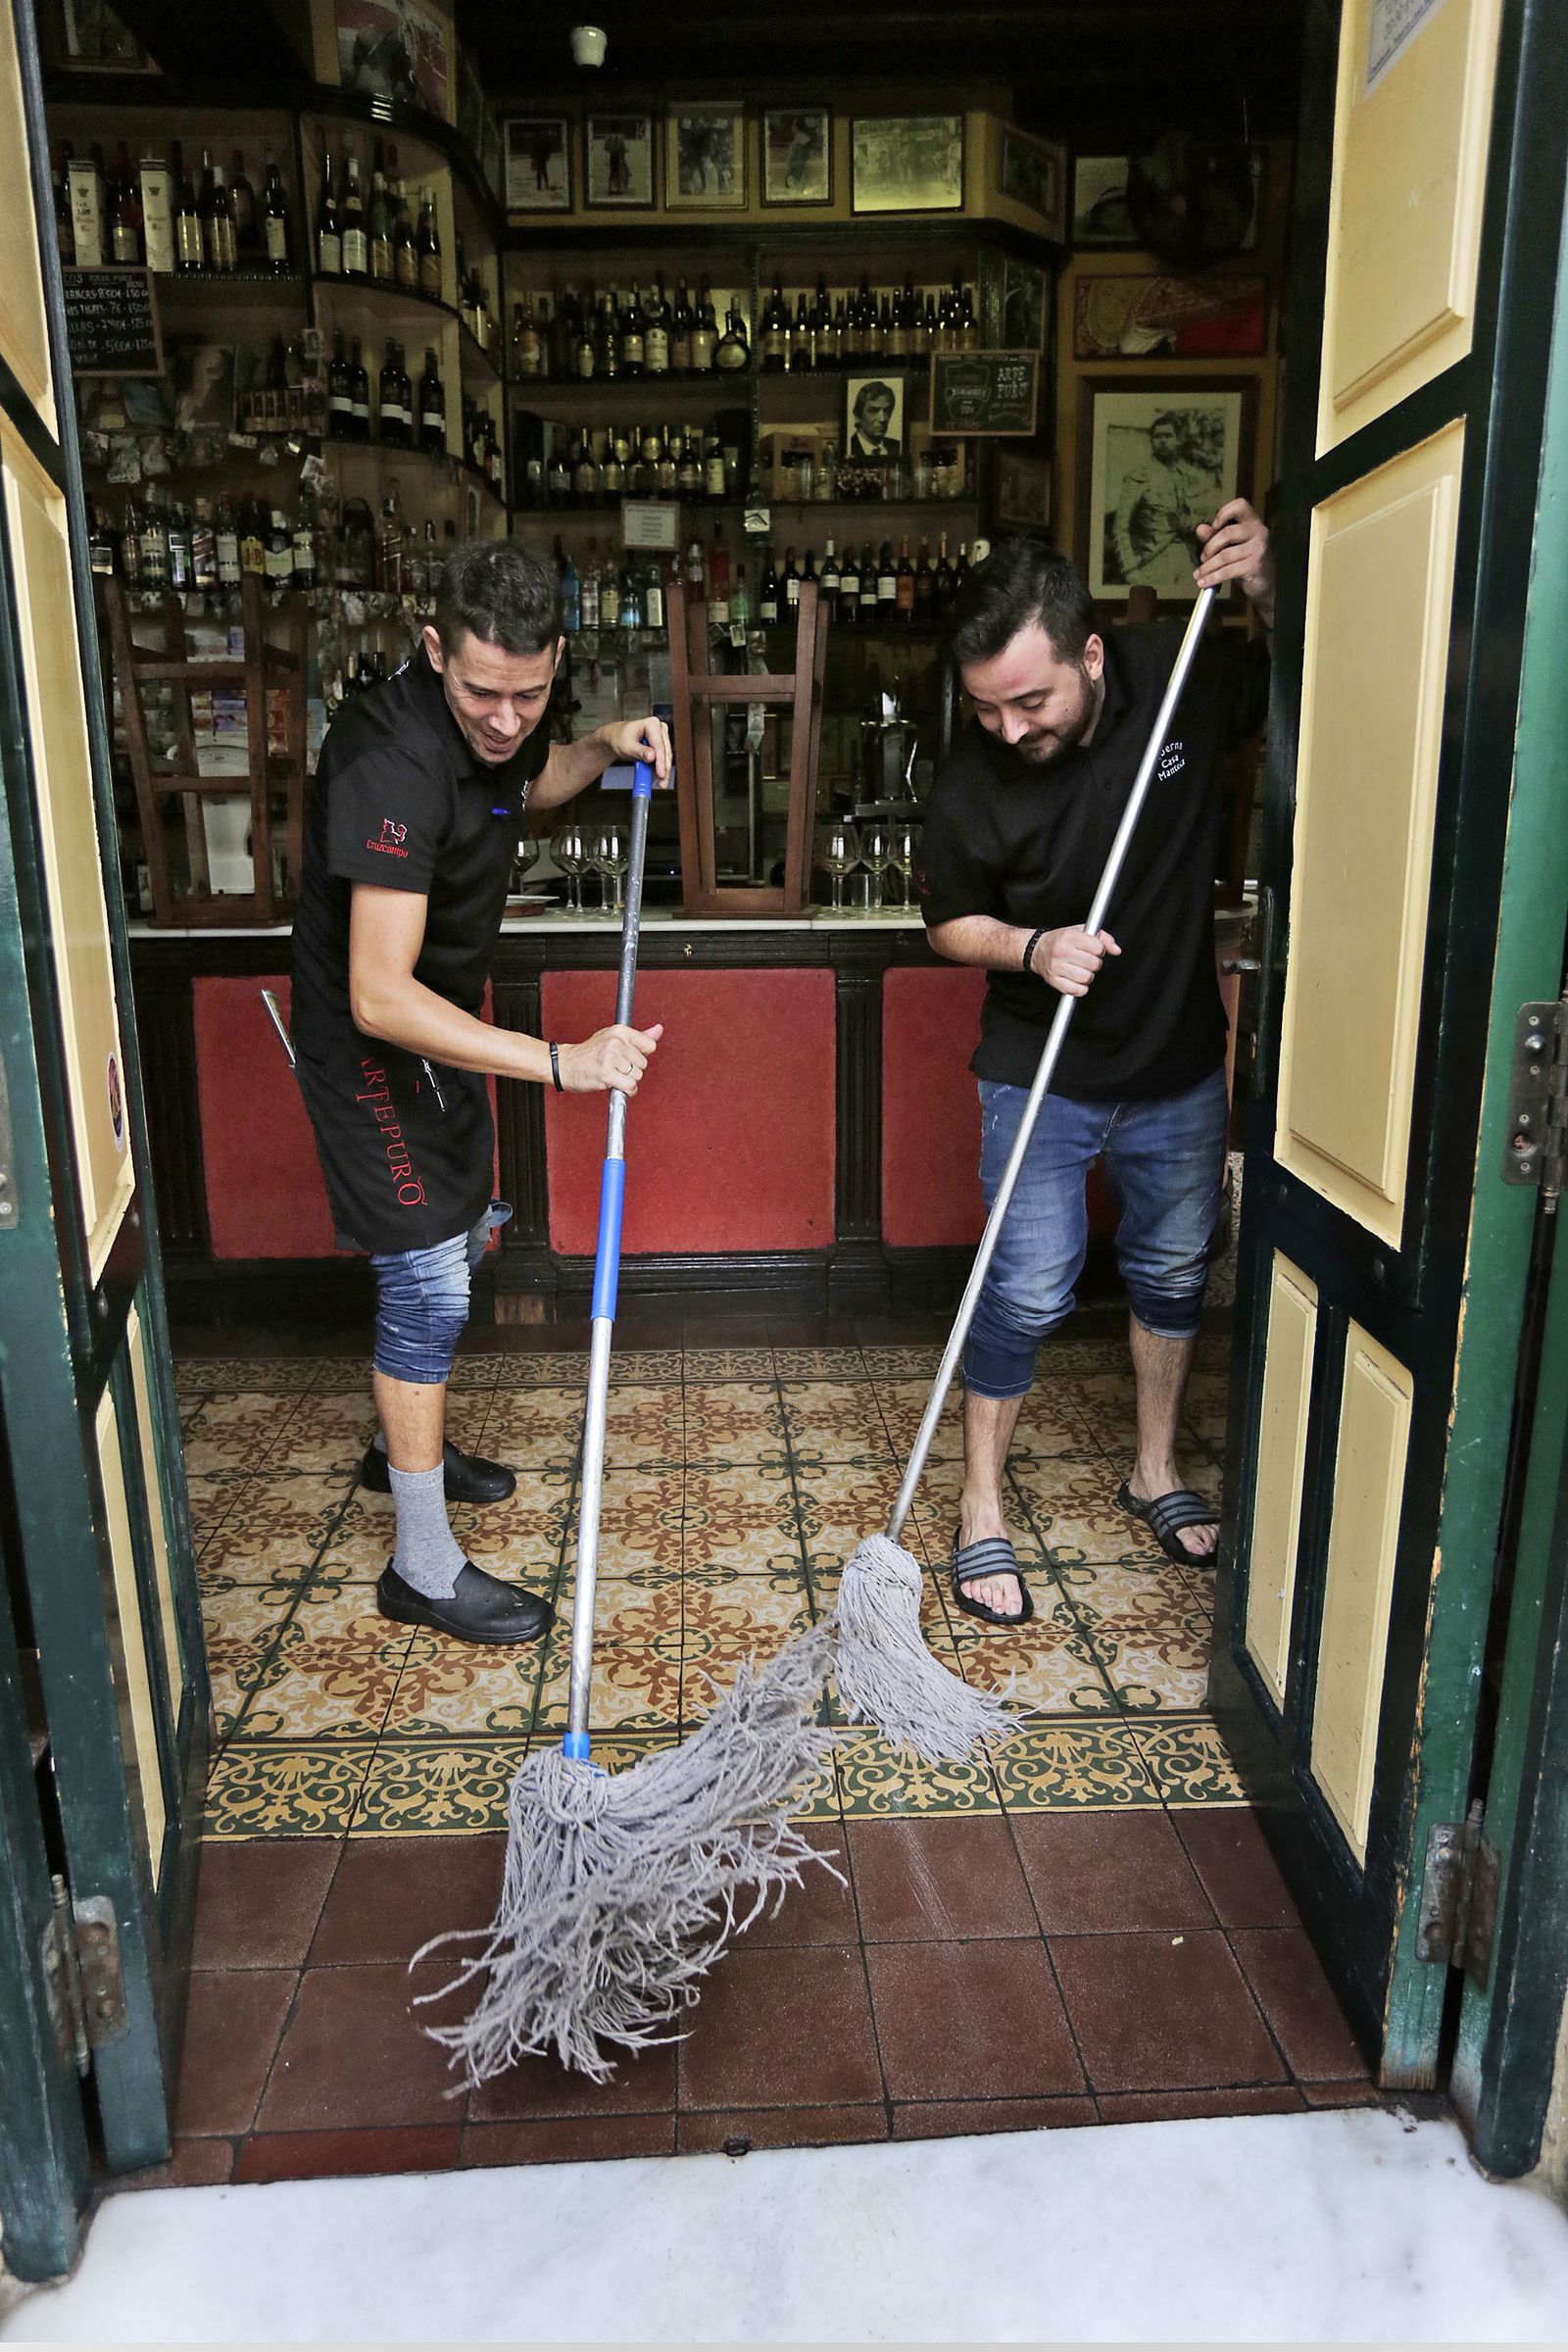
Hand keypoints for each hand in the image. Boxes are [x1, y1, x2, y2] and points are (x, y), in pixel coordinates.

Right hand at [560, 1021, 663, 1095]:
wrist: (565, 1064)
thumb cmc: (590, 1053)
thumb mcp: (614, 1037)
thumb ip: (639, 1036)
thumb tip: (659, 1030)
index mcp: (620, 1031)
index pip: (649, 1045)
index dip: (640, 1055)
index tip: (627, 1056)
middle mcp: (616, 1042)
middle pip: (644, 1063)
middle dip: (633, 1069)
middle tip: (616, 1067)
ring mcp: (611, 1058)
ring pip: (637, 1076)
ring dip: (627, 1080)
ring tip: (613, 1075)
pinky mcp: (606, 1074)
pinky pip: (630, 1087)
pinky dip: (626, 1090)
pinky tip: (615, 1085)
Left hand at [601, 715, 673, 785]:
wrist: (616, 738)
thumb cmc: (619, 738)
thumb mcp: (627, 746)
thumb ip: (640, 752)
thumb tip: (652, 757)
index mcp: (651, 723)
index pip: (659, 745)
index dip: (661, 761)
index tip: (661, 774)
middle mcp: (659, 728)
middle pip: (666, 751)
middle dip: (664, 768)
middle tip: (662, 782)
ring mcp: (662, 736)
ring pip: (667, 757)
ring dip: (664, 771)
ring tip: (661, 783)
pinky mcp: (661, 745)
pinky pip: (663, 759)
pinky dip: (660, 769)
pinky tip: (657, 777)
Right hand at [1031, 927, 1120, 996]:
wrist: (1038, 950)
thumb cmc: (1061, 940)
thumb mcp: (1081, 931)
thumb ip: (1103, 938)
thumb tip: (1116, 950)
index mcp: (1070, 936)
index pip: (1098, 948)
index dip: (1100, 950)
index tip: (1094, 950)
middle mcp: (1062, 951)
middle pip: (1095, 964)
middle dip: (1095, 963)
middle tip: (1087, 960)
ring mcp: (1057, 967)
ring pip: (1087, 978)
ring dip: (1087, 976)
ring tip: (1080, 969)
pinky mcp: (1054, 981)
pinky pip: (1078, 990)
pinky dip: (1081, 987)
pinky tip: (1076, 979)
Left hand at [1194, 497, 1274, 623]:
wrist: (1264, 583)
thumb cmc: (1245, 560)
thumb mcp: (1229, 546)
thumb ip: (1214, 536)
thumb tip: (1200, 529)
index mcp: (1252, 522)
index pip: (1240, 505)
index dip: (1224, 512)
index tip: (1214, 526)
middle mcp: (1258, 532)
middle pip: (1227, 533)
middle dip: (1210, 548)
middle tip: (1203, 558)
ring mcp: (1259, 549)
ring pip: (1225, 555)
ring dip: (1208, 567)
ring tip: (1199, 574)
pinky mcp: (1255, 566)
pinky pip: (1228, 571)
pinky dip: (1213, 578)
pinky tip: (1204, 582)